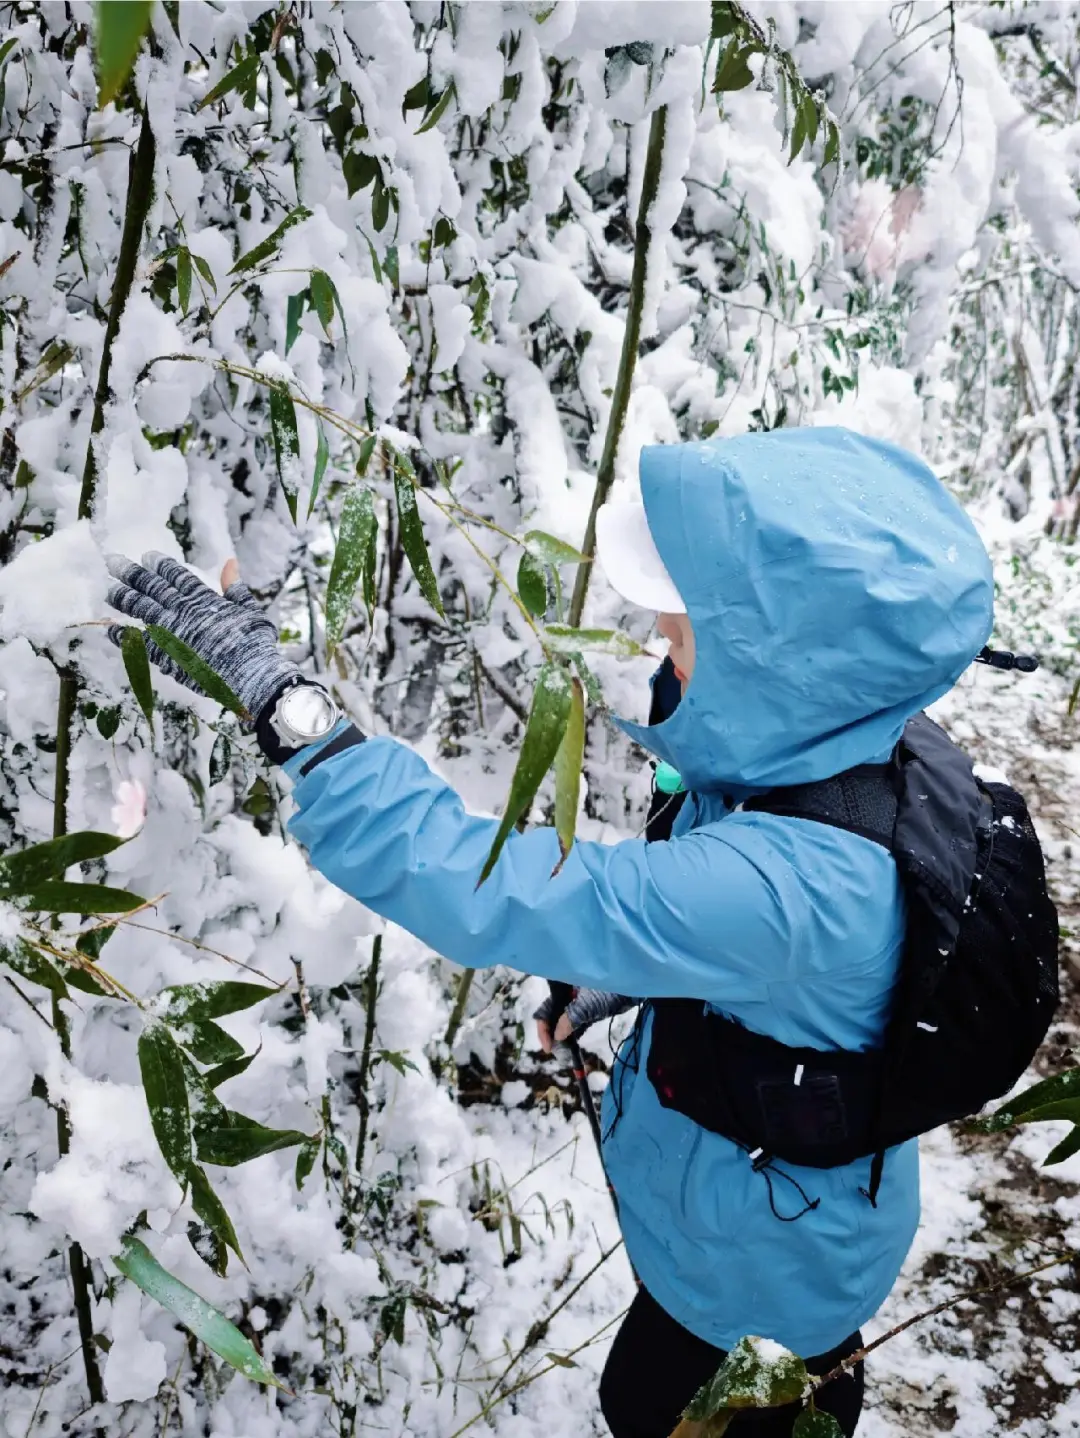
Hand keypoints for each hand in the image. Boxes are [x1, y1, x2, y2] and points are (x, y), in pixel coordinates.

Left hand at [105, 552, 300, 724]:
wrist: (248, 676)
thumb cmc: (255, 645)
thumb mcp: (251, 611)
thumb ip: (236, 587)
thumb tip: (230, 561)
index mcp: (204, 599)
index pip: (176, 576)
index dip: (160, 565)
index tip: (146, 556)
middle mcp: (183, 611)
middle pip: (151, 587)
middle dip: (131, 572)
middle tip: (113, 562)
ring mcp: (171, 632)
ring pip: (140, 608)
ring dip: (122, 597)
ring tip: (108, 588)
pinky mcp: (164, 655)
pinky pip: (137, 642)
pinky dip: (123, 635)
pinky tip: (111, 628)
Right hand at [534, 988, 636, 1053]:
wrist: (633, 988)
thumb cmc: (610, 990)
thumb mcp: (588, 1005)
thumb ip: (570, 1019)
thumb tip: (557, 1035)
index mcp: (563, 989)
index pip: (546, 1009)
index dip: (544, 1029)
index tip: (549, 1047)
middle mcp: (567, 996)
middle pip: (552, 1017)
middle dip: (552, 1035)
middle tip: (557, 1053)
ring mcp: (578, 1004)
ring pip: (563, 1023)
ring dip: (562, 1038)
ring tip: (565, 1054)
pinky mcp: (588, 1011)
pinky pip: (575, 1025)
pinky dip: (573, 1036)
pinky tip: (573, 1048)